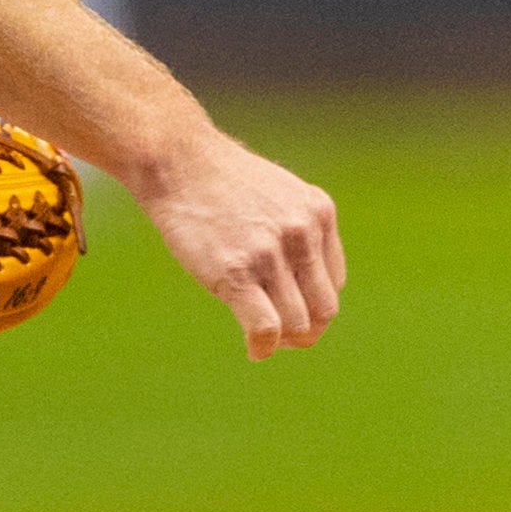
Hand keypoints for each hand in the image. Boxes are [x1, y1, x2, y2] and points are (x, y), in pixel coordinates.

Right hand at [130, 127, 346, 358]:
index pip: (333, 282)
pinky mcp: (237, 271)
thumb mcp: (277, 194)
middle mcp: (302, 232)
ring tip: (263, 342)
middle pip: (323, 308)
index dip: (314, 306)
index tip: (289, 313)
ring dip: (282, 342)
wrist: (177, 161)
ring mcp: (270, 252)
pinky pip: (266, 327)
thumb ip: (297, 230)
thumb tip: (301, 285)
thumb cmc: (219, 182)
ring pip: (297, 323)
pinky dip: (263, 347)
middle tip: (282, 339)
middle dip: (306, 332)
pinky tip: (253, 350)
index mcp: (318, 213)